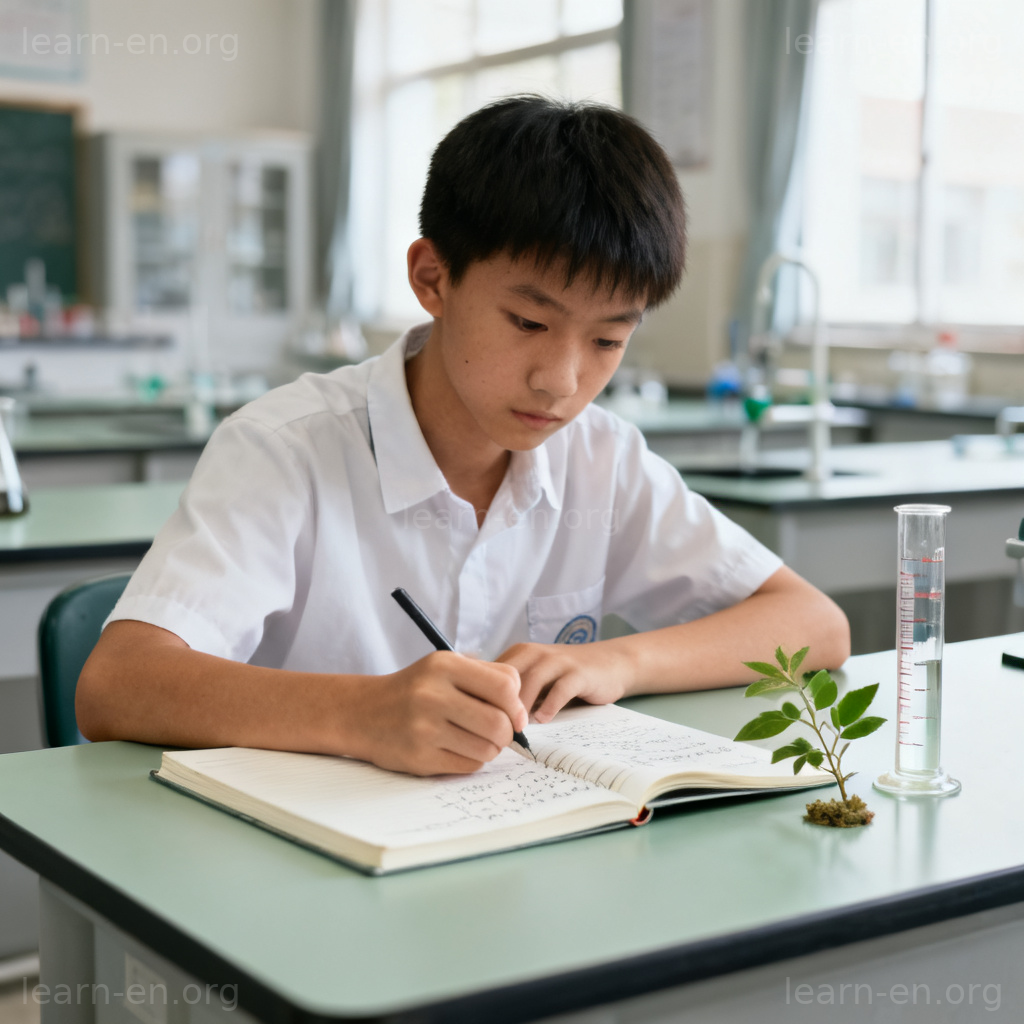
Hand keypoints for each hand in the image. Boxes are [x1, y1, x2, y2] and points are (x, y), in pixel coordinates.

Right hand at [347, 651, 526, 775]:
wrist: (363, 712)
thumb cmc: (415, 689)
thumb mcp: (445, 667)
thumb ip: (486, 677)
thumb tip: (522, 710)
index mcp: (444, 666)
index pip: (505, 686)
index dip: (517, 704)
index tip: (513, 713)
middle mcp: (433, 695)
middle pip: (499, 723)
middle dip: (507, 732)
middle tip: (499, 732)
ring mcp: (424, 728)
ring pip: (487, 749)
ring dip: (490, 748)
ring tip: (475, 738)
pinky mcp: (419, 757)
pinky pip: (469, 766)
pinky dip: (472, 760)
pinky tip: (457, 748)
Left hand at [495, 641, 635, 722]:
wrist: (607, 663)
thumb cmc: (563, 676)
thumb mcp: (534, 678)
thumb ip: (512, 692)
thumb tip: (482, 718)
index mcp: (520, 654)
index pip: (491, 673)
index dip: (482, 696)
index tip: (477, 722)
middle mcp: (536, 653)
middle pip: (508, 676)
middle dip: (499, 702)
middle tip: (493, 730)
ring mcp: (558, 661)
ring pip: (532, 680)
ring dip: (522, 706)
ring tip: (516, 729)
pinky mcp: (579, 673)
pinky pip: (561, 688)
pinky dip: (550, 705)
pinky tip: (543, 720)